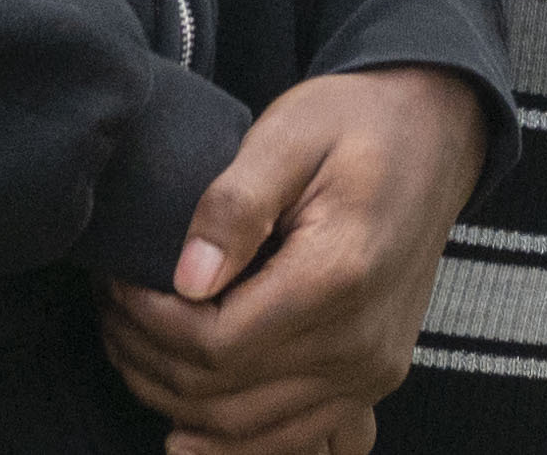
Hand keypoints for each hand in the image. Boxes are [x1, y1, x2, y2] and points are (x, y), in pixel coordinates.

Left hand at [98, 67, 487, 454]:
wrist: (434, 136)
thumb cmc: (356, 123)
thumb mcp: (289, 131)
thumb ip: (235, 204)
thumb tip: (187, 280)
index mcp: (338, 277)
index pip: (216, 344)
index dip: (150, 324)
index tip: (118, 283)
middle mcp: (360, 343)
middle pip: (223, 398)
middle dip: (148, 362)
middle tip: (112, 310)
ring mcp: (371, 372)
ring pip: (248, 433)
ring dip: (176, 404)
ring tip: (134, 349)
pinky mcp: (371, 381)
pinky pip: (295, 442)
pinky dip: (233, 445)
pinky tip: (185, 427)